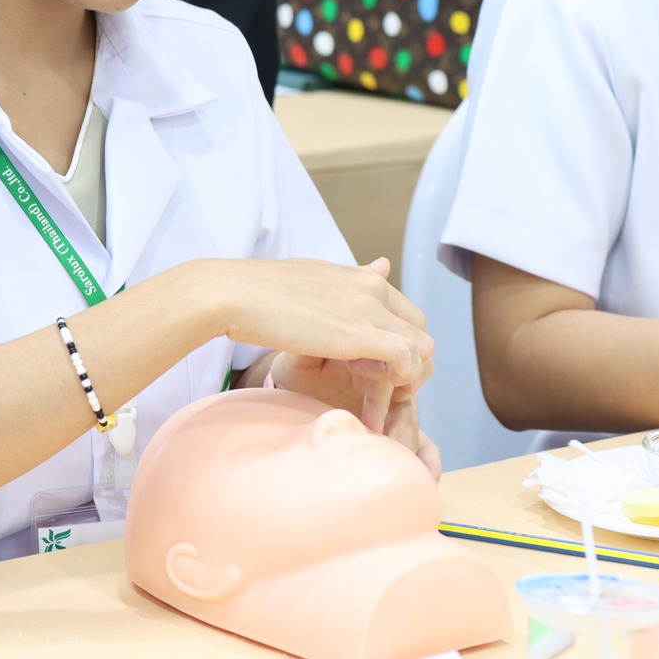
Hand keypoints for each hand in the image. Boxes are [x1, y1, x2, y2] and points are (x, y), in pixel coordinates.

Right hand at [197, 256, 433, 407]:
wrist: (237, 292)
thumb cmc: (263, 289)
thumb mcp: (318, 276)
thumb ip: (353, 279)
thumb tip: (383, 265)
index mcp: (364, 278)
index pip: (406, 313)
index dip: (397, 342)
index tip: (374, 366)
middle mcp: (374, 288)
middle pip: (419, 329)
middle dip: (406, 360)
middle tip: (377, 384)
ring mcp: (369, 309)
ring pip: (421, 347)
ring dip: (403, 374)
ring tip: (371, 392)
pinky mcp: (359, 333)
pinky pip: (406, 358)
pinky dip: (397, 380)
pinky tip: (369, 393)